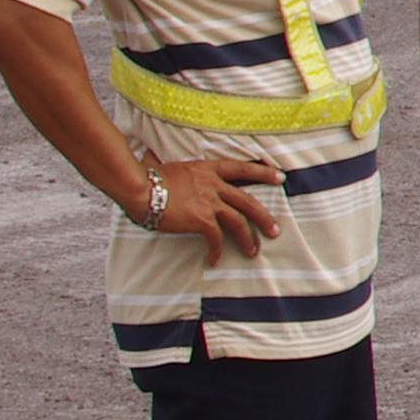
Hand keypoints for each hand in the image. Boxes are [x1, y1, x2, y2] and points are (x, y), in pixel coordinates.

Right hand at [152, 156, 282, 264]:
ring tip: (253, 252)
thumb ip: (174, 169)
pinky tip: (214, 260)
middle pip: (247, 201)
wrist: (139, 188)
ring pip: (238, 222)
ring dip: (248, 239)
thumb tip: (153, 159)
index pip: (241, 168)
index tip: (280, 176)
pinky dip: (217, 251)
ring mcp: (209, 202)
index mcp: (207, 169)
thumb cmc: (146, 178)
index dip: (262, 172)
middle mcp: (213, 185)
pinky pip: (216, 238)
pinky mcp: (201, 219)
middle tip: (275, 230)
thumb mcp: (167, 166)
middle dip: (263, 217)